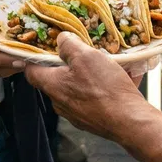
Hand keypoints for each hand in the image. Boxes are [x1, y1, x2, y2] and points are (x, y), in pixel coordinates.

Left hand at [25, 32, 147, 139]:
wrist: (129, 122)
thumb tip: (61, 40)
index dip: (35, 59)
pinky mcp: (93, 121)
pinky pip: (95, 99)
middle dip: (69, 65)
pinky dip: (104, 88)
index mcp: (53, 86)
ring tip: (108, 65)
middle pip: (58, 79)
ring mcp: (77, 114)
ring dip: (90, 76)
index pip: (32, 72)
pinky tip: (122, 78)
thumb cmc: (105, 89)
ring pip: (79, 88)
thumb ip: (69, 45)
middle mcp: (61, 103)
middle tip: (83, 53)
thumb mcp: (86, 56)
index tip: (43, 49)